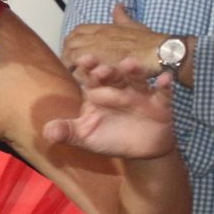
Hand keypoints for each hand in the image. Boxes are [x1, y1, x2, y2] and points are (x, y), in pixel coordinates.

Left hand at [43, 54, 176, 158]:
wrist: (141, 152)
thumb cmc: (110, 138)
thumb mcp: (86, 137)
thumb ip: (67, 132)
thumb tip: (47, 132)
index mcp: (99, 92)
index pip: (91, 78)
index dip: (87, 69)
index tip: (82, 60)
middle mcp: (119, 89)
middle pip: (114, 75)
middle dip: (109, 70)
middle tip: (103, 68)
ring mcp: (140, 94)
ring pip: (137, 79)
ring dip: (135, 71)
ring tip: (131, 65)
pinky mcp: (160, 104)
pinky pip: (163, 93)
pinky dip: (165, 86)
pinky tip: (166, 78)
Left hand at [61, 4, 160, 77]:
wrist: (160, 52)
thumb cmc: (148, 41)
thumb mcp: (132, 25)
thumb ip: (121, 17)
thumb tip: (118, 5)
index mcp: (100, 27)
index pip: (75, 33)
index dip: (72, 44)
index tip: (75, 55)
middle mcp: (96, 36)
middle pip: (69, 44)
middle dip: (67, 56)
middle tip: (73, 68)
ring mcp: (97, 49)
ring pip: (71, 56)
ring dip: (71, 66)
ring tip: (77, 77)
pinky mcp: (100, 64)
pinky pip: (81, 70)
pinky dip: (80, 77)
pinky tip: (84, 84)